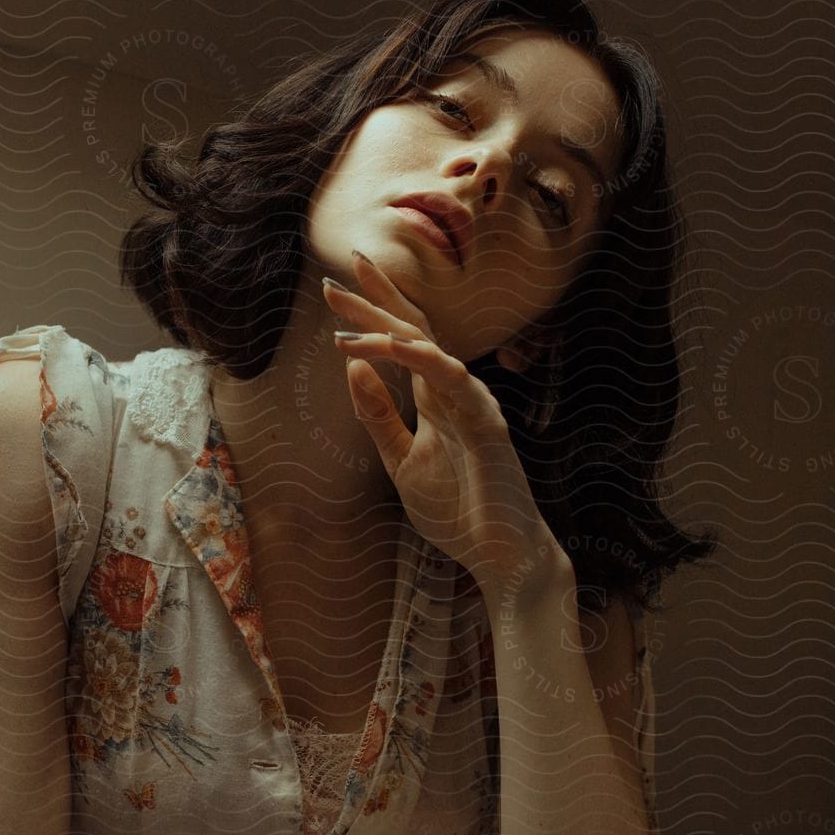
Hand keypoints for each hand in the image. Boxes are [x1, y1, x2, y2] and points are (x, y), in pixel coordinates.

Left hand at [323, 250, 566, 603]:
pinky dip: (425, 360)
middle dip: (375, 302)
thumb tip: (352, 366)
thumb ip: (378, 416)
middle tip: (334, 279)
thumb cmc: (458, 510)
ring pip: (428, 350)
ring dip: (385, 331)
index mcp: (434, 397)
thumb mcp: (401, 460)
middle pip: (413, 331)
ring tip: (345, 319)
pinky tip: (396, 345)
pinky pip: (454, 381)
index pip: (402, 340)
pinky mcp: (487, 422)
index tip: (335, 286)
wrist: (499, 554)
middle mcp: (454, 390)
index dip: (373, 310)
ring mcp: (472, 403)